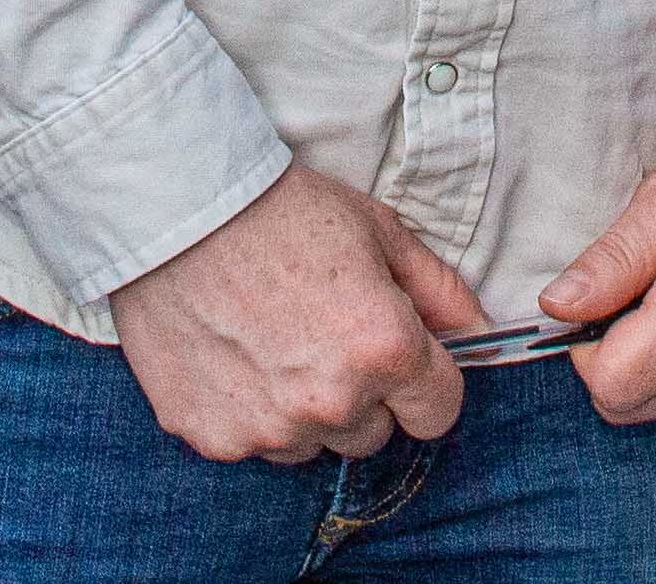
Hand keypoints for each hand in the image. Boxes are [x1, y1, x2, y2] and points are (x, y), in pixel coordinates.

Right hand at [112, 168, 484, 462]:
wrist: (178, 211)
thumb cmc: (283, 212)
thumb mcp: (378, 230)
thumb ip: (438, 289)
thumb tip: (478, 331)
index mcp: (385, 350)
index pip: (439, 413)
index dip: (425, 384)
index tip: (400, 358)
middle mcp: (333, 402)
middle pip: (373, 434)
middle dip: (361, 396)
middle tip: (322, 336)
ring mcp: (270, 428)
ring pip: (312, 444)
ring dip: (303, 410)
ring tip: (271, 342)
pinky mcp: (215, 438)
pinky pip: (253, 444)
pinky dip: (248, 411)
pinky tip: (231, 354)